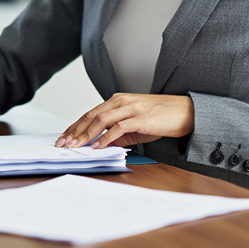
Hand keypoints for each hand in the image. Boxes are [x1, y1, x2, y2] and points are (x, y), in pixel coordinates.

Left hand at [55, 93, 194, 148]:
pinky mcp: (139, 117)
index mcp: (117, 101)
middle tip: (63, 143)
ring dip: (86, 134)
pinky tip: (97, 146)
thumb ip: (118, 134)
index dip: (75, 126)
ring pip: (100, 120)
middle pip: (90, 115)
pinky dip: (105, 137)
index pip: (90, 113)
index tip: (64, 137)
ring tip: (76, 145)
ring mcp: (130, 108)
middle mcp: (120, 101)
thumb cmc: (161, 118)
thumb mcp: (135, 126)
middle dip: (75, 130)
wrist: (185, 112)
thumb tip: (101, 145)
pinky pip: (118, 128)